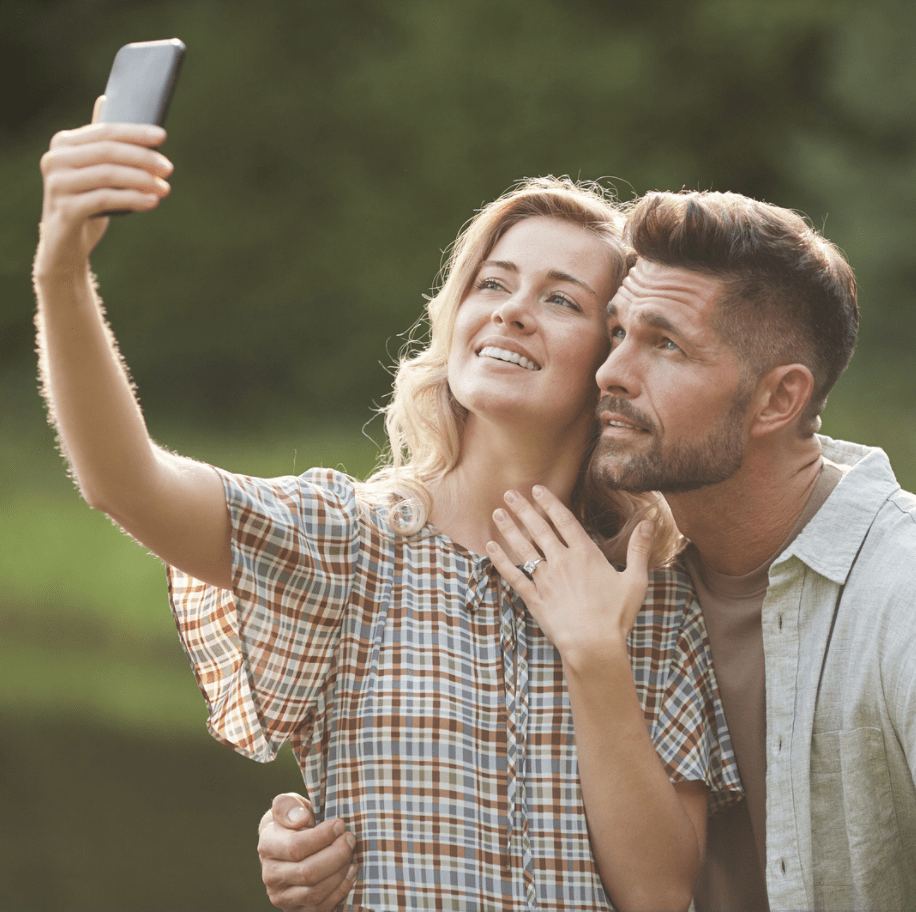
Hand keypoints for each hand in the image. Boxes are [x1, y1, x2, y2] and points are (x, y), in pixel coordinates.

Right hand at [35, 96, 172, 277]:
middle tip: (169, 168)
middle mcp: (55, 160)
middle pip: (108, 152)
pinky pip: (104, 200)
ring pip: (108, 175)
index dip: (136, 132)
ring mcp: (57, 185)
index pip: (105, 131)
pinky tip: (152, 202)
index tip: (163, 136)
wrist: (64, 243)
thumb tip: (106, 100)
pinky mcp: (65, 210)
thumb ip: (98, 140)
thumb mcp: (92, 170)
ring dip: (142, 180)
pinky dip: (132, 199)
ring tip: (165, 188)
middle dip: (143, 158)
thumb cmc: (85, 202)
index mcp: (63, 144)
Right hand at [257, 793, 356, 911]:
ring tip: (351, 854)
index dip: (322, 837)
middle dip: (336, 855)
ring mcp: (282, 896)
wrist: (291, 845)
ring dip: (340, 873)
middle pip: (308, 873)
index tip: (340, 824)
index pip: (295, 847)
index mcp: (267, 845)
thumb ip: (288, 805)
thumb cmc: (294, 821)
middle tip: (350, 839)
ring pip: (315, 892)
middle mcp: (270, 875)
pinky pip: (320, 908)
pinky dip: (340, 889)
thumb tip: (300, 818)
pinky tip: (349, 871)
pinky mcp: (296, 910)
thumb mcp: (289, 804)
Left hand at [486, 485, 653, 658]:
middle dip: (523, 509)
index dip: (549, 502)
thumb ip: (640, 548)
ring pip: (523, 547)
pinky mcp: (534, 598)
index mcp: (585, 554)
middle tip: (508, 493)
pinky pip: (514, 575)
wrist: (593, 645)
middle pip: (538, 528)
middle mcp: (561, 561)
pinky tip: (489, 548)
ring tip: (496, 513)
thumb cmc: (617, 615)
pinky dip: (500, 561)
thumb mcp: (635, 580)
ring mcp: (545, 579)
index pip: (564, 520)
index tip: (536, 489)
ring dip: (508, 528)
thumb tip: (651, 521)